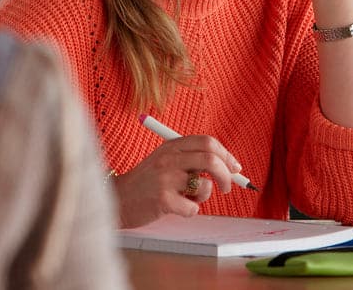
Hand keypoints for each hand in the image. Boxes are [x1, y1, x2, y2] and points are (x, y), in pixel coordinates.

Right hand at [112, 135, 241, 227]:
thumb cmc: (148, 183)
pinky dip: (191, 210)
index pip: (208, 142)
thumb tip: (229, 167)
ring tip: (189, 198)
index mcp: (172, 145)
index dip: (226, 155)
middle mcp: (169, 158)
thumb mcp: (166, 161)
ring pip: (204, 185)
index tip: (235, 168)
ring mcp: (165, 178)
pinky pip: (193, 207)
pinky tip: (176, 209)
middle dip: (226, 175)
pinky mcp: (162, 199)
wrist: (117, 200)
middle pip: (211, 160)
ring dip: (204, 196)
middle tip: (227, 187)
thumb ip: (192, 160)